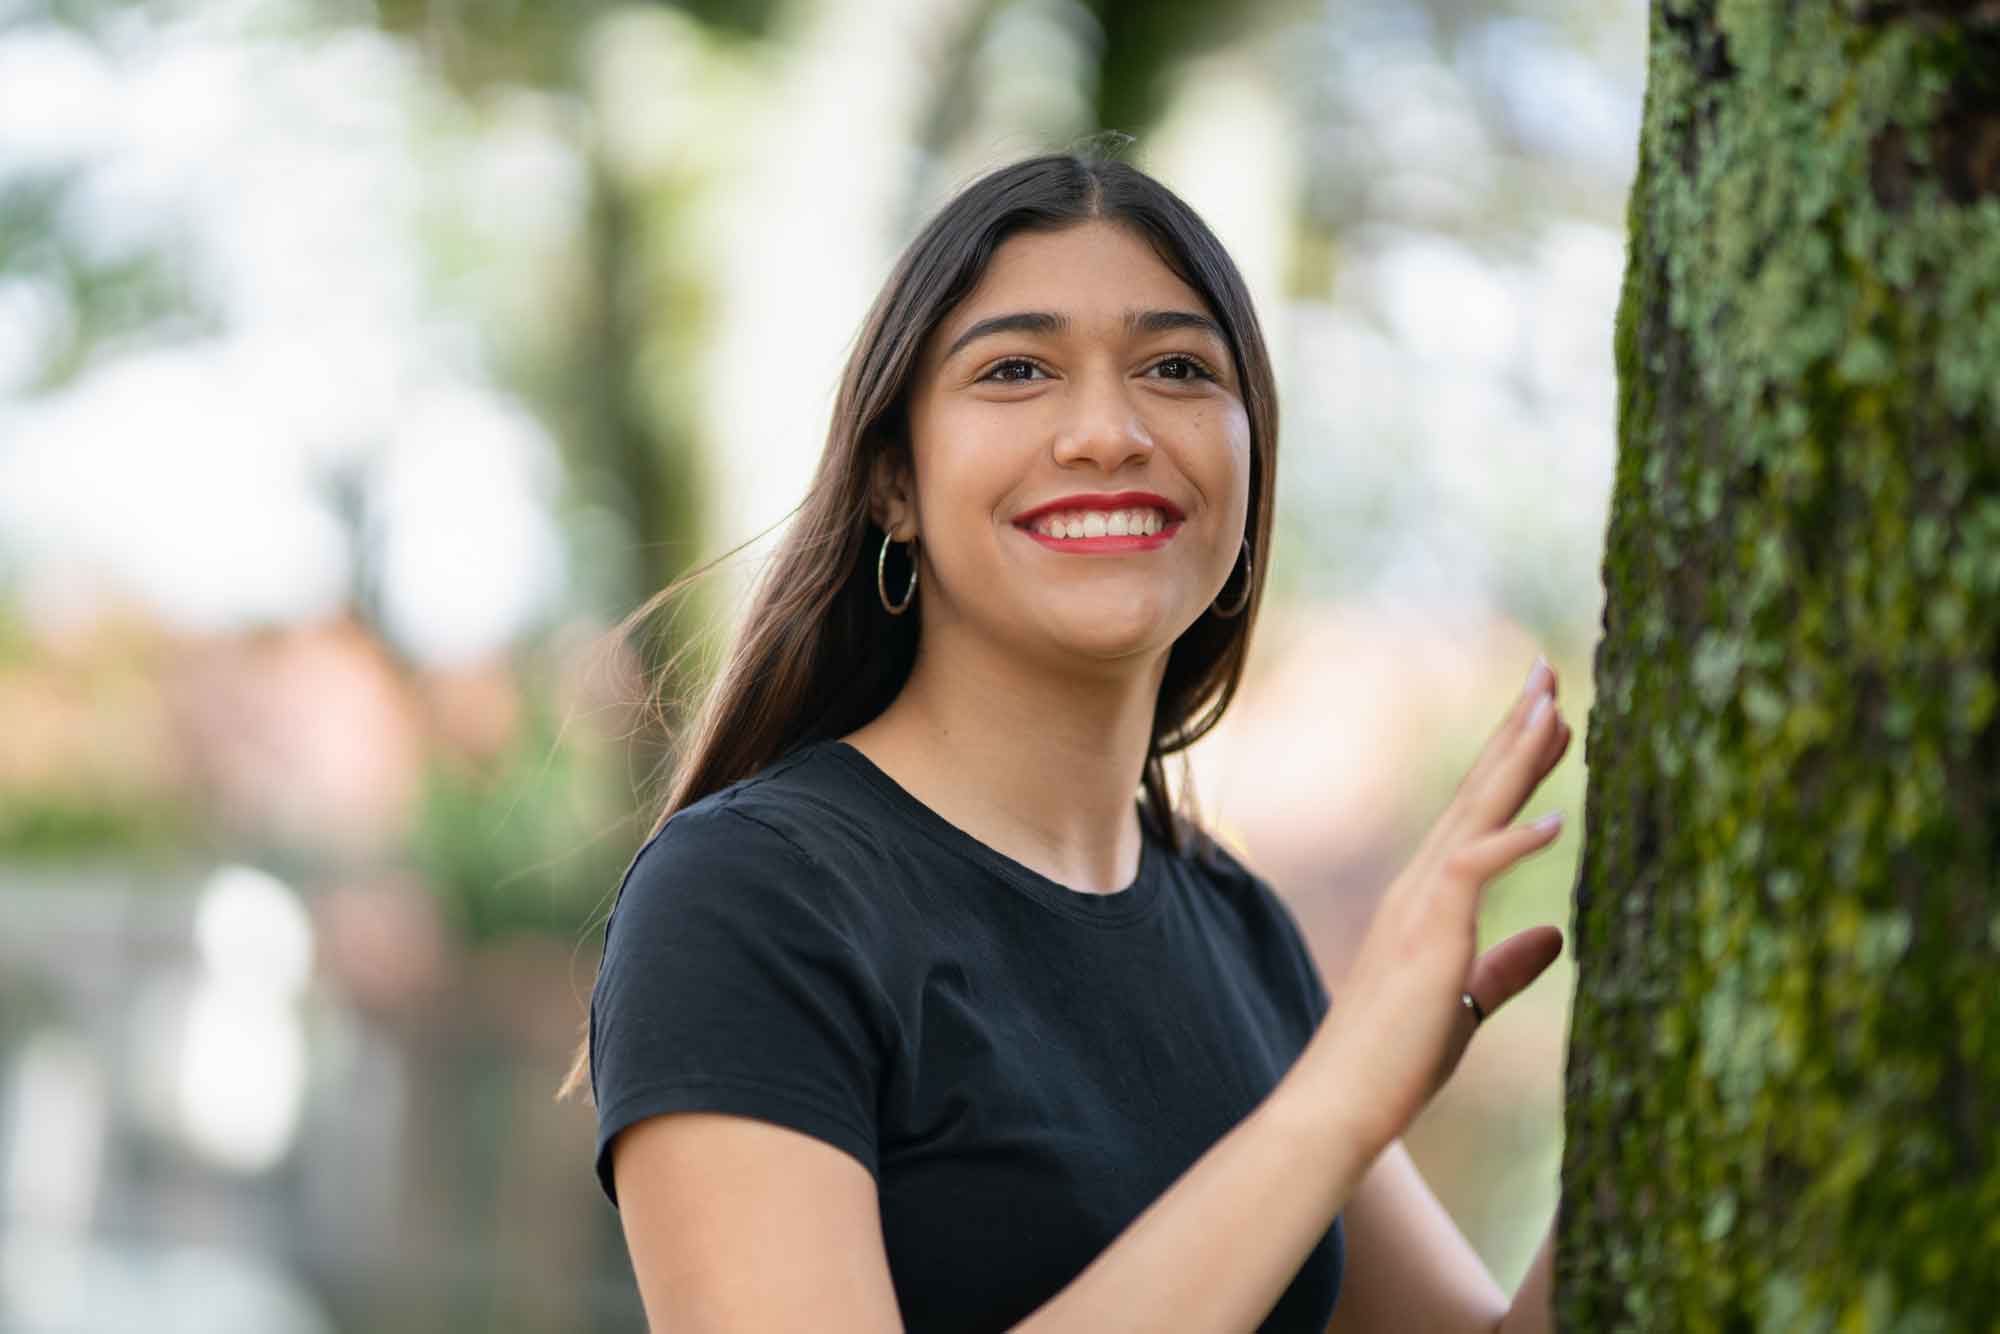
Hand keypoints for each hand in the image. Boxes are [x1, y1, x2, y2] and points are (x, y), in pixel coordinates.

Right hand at [1297, 657, 1571, 1160]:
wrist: (1342, 1097)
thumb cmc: (1396, 1058)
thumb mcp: (1467, 1001)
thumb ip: (1509, 967)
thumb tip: (1555, 935)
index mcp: (1428, 898)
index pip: (1478, 813)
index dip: (1514, 761)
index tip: (1548, 715)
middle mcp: (1420, 885)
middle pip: (1477, 792)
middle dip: (1516, 731)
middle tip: (1548, 674)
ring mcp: (1421, 904)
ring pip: (1476, 813)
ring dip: (1516, 759)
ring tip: (1553, 707)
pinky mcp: (1430, 933)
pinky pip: (1474, 871)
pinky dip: (1514, 842)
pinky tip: (1559, 820)